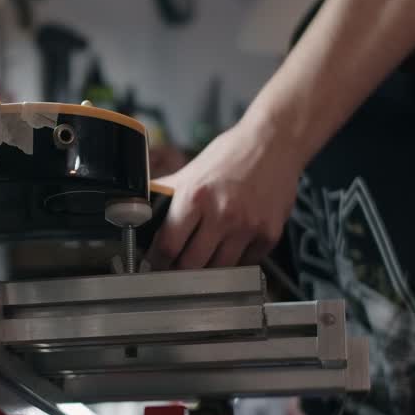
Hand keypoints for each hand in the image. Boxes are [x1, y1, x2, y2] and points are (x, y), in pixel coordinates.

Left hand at [147, 119, 299, 269]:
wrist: (275, 142)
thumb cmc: (231, 155)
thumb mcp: (192, 171)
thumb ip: (167, 194)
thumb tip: (139, 211)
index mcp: (195, 196)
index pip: (168, 245)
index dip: (157, 261)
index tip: (155, 264)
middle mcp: (222, 214)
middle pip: (191, 265)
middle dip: (179, 271)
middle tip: (175, 269)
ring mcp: (247, 227)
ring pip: (218, 271)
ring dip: (206, 272)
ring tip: (201, 263)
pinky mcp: (269, 234)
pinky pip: (245, 264)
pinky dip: (235, 264)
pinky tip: (229, 251)